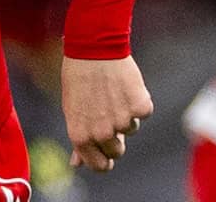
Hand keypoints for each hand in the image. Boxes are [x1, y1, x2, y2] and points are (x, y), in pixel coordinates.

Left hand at [61, 55, 152, 171]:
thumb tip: (76, 164)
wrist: (93, 48)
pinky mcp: (141, 107)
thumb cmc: (78, 77)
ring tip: (111, 92)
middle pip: (117, 151)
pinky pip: (143, 112)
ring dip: (125, 114)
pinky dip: (138, 100)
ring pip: (130, 129)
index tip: (105, 152)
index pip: (100, 166)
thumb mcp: (72, 109)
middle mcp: (101, 132)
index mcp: (81, 135)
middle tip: (106, 111)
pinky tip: (124, 85)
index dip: (104, 160)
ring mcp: (122, 121)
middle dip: (114, 136)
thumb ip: (79, 139)